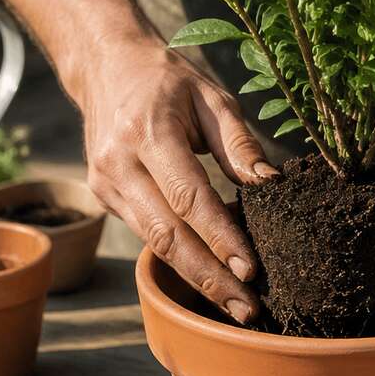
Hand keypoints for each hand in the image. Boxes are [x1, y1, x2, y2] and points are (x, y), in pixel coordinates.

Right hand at [77, 37, 277, 322]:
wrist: (105, 66)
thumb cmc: (169, 80)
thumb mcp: (212, 96)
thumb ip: (240, 143)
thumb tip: (271, 185)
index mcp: (149, 132)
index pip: (188, 196)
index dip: (220, 236)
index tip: (250, 269)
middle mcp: (119, 163)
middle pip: (167, 234)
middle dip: (209, 276)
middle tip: (247, 309)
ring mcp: (105, 183)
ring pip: (153, 243)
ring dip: (195, 278)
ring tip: (234, 306)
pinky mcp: (103, 196)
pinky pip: (145, 234)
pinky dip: (178, 258)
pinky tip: (210, 278)